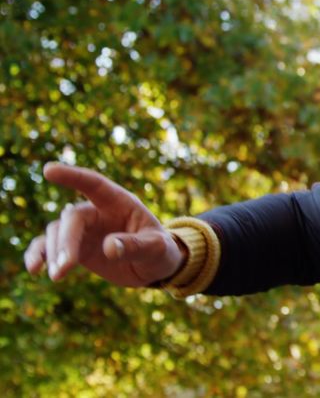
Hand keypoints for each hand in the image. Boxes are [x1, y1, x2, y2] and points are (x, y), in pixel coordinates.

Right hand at [24, 163, 184, 286]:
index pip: (94, 184)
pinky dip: (38, 255)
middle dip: (65, 242)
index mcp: (119, 202)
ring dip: (53, 252)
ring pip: (56, 232)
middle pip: (72, 218)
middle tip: (63, 268)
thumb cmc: (160, 251)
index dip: (73, 176)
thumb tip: (109, 247)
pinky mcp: (73, 248)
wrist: (153, 267)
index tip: (49, 170)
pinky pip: (48, 247)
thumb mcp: (157, 248)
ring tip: (57, 274)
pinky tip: (33, 269)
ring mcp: (83, 230)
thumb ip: (136, 245)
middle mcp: (97, 212)